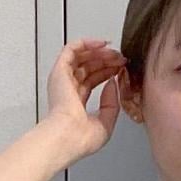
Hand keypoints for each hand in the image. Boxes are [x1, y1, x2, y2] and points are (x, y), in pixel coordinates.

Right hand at [46, 37, 125, 158]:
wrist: (69, 136)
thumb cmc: (81, 138)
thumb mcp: (106, 122)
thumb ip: (112, 103)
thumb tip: (113, 82)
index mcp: (75, 104)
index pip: (92, 81)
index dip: (107, 72)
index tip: (121, 69)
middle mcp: (68, 90)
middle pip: (88, 67)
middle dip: (106, 61)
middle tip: (121, 59)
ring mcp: (63, 80)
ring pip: (81, 57)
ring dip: (99, 52)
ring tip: (114, 53)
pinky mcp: (60, 71)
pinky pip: (71, 49)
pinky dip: (86, 43)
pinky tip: (101, 44)